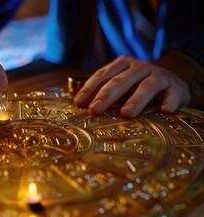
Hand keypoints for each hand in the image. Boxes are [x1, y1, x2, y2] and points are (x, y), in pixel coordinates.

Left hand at [74, 56, 190, 117]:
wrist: (173, 83)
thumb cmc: (139, 86)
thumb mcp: (122, 85)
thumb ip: (104, 91)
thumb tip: (80, 105)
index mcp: (123, 65)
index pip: (103, 75)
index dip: (90, 88)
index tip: (79, 103)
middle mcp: (140, 67)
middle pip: (120, 81)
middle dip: (106, 96)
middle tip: (94, 110)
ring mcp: (159, 75)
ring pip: (146, 87)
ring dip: (136, 100)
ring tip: (126, 113)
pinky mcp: (176, 87)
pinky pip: (173, 94)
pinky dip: (169, 101)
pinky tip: (165, 110)